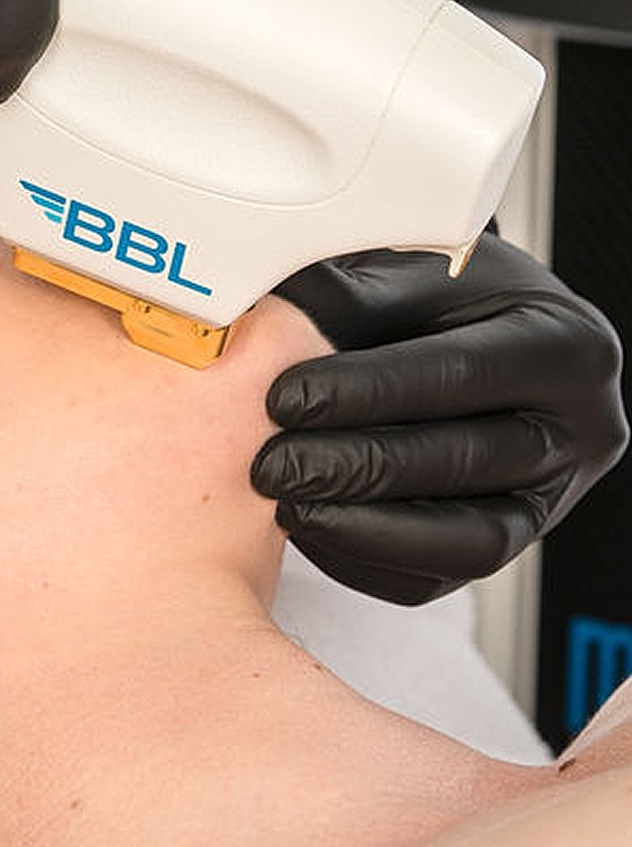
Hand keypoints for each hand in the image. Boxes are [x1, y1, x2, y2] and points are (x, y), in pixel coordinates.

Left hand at [251, 235, 627, 603]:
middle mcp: (579, 428)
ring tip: (286, 502)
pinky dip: (365, 560)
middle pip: (465, 463)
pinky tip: (310, 526)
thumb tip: (267, 325)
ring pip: (466, 543)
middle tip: (271, 462)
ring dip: (361, 529)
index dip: (365, 391)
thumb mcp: (410, 268)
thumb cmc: (443, 293)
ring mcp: (553, 498)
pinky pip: (439, 578)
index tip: (285, 398)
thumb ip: (351, 298)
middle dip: (354, 469)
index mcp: (566, 344)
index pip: (459, 374)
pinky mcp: (510, 544)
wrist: (472, 329)